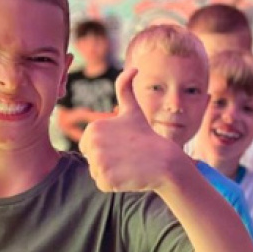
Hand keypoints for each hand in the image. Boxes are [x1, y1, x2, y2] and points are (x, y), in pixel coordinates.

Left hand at [81, 69, 184, 192]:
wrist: (164, 161)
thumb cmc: (146, 136)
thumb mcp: (132, 110)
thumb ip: (125, 88)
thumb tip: (133, 67)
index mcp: (94, 128)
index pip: (88, 146)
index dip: (106, 148)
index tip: (122, 145)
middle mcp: (93, 144)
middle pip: (91, 160)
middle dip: (107, 161)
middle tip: (126, 156)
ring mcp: (99, 163)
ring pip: (97, 173)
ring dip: (111, 173)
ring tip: (128, 164)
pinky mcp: (106, 180)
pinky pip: (103, 184)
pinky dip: (115, 184)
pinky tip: (129, 175)